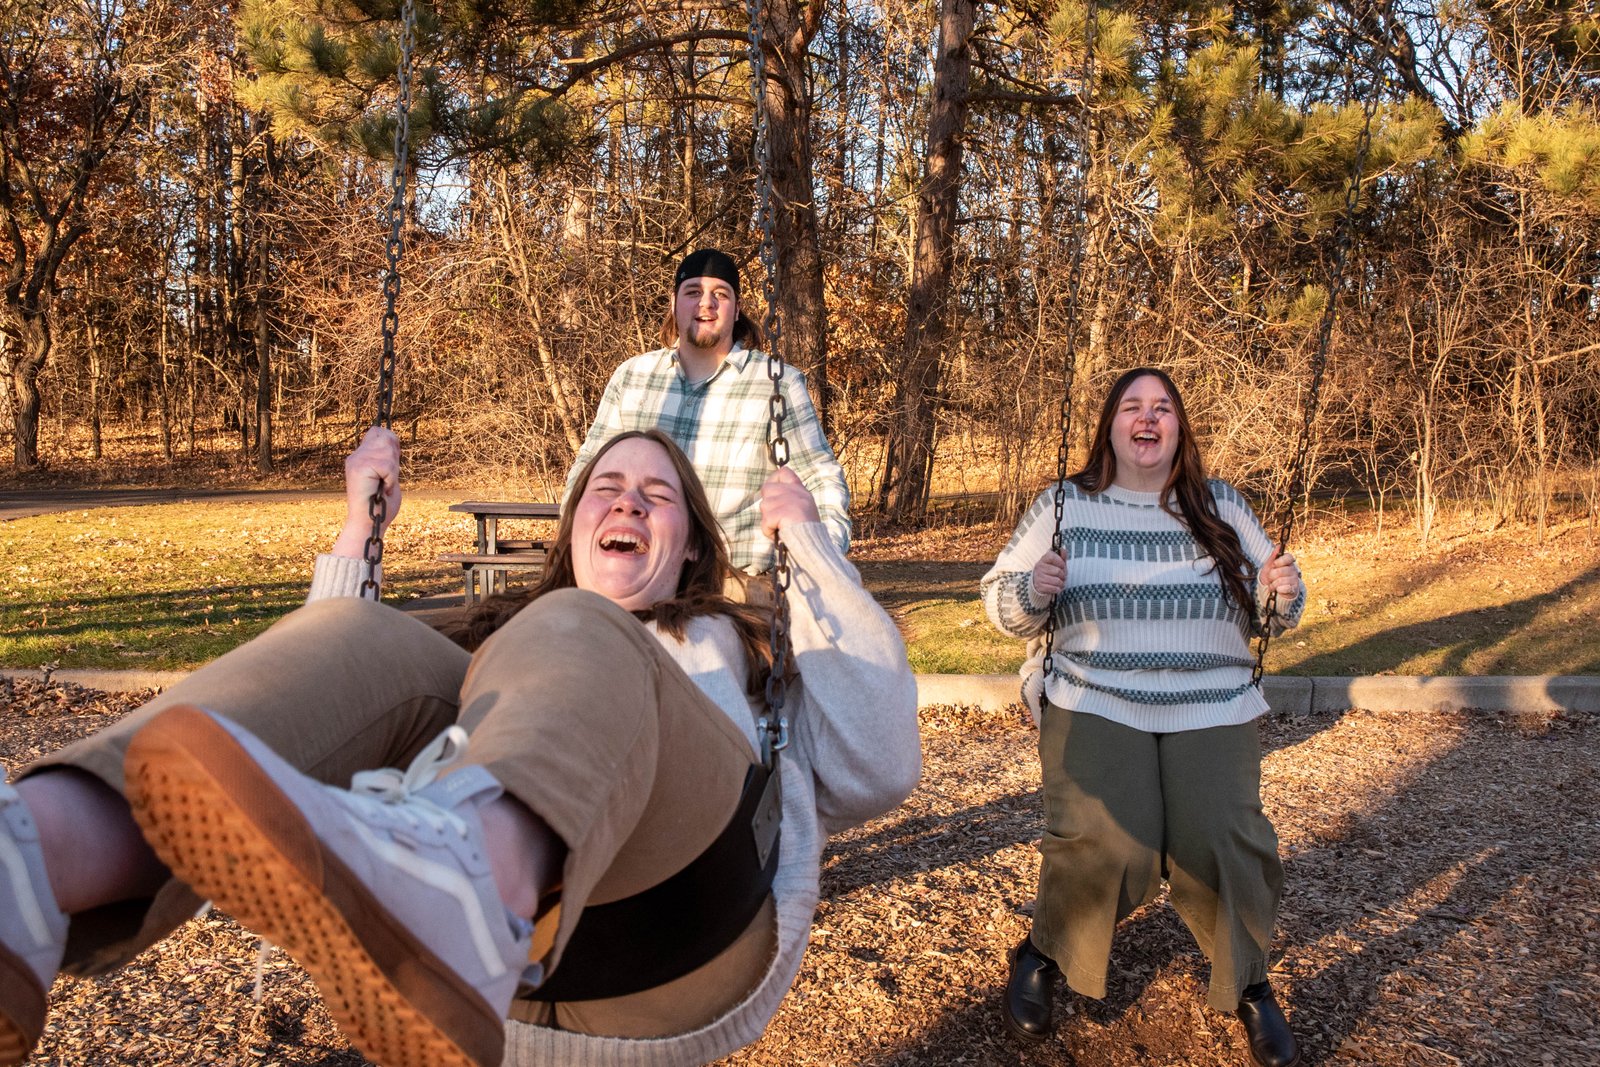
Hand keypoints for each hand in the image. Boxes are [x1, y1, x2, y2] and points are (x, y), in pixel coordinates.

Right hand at [332, 427, 401, 555]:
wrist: (368, 526)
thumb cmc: (381, 507)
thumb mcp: (387, 476)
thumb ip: (388, 458)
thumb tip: (393, 439)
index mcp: (361, 457)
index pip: (378, 432)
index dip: (391, 443)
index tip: (392, 465)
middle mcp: (356, 456)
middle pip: (385, 436)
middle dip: (394, 457)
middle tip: (387, 479)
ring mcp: (356, 461)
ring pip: (387, 450)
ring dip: (393, 471)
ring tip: (383, 486)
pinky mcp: (359, 468)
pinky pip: (387, 465)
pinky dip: (391, 479)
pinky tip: (382, 490)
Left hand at [759, 466, 820, 539]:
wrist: (814, 543)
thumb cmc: (807, 530)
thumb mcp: (802, 508)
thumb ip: (789, 498)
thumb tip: (769, 494)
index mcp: (800, 490)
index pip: (784, 472)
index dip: (773, 479)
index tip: (772, 492)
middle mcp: (795, 492)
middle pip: (766, 489)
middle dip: (768, 505)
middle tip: (778, 518)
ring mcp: (788, 501)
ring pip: (763, 506)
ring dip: (769, 520)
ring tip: (782, 527)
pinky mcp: (781, 512)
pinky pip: (765, 522)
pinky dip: (769, 531)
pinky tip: (780, 533)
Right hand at [1030, 549, 1066, 599]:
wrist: (1038, 584)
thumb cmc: (1049, 572)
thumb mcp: (1056, 563)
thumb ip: (1061, 556)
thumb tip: (1063, 549)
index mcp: (1043, 560)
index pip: (1052, 557)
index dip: (1060, 562)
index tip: (1062, 566)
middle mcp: (1039, 567)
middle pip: (1058, 571)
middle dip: (1063, 575)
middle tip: (1062, 576)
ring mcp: (1039, 577)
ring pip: (1057, 581)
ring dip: (1061, 583)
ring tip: (1060, 583)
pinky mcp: (1040, 587)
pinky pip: (1054, 588)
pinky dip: (1058, 589)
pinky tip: (1056, 587)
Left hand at [1259, 549, 1301, 605]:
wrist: (1273, 590)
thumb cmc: (1272, 576)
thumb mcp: (1269, 565)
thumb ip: (1274, 556)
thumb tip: (1278, 546)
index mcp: (1288, 562)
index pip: (1289, 557)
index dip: (1280, 561)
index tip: (1274, 564)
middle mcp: (1293, 570)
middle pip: (1280, 571)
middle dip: (1271, 575)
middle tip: (1270, 577)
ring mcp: (1294, 580)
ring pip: (1280, 581)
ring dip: (1273, 584)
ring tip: (1272, 585)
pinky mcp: (1294, 589)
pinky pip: (1284, 589)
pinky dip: (1277, 589)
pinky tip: (1277, 589)